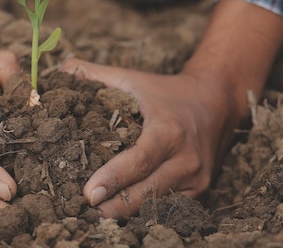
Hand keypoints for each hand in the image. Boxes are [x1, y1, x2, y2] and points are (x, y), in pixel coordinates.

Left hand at [62, 59, 237, 218]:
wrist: (218, 102)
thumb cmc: (167, 92)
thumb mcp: (134, 79)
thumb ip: (97, 74)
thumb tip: (63, 70)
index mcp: (168, 131)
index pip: (140, 160)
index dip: (114, 178)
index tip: (88, 193)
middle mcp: (186, 159)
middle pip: (147, 191)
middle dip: (116, 204)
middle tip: (86, 208)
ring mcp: (196, 178)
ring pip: (157, 204)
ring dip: (128, 211)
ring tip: (99, 212)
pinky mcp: (200, 190)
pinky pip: (169, 207)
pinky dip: (146, 211)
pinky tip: (124, 211)